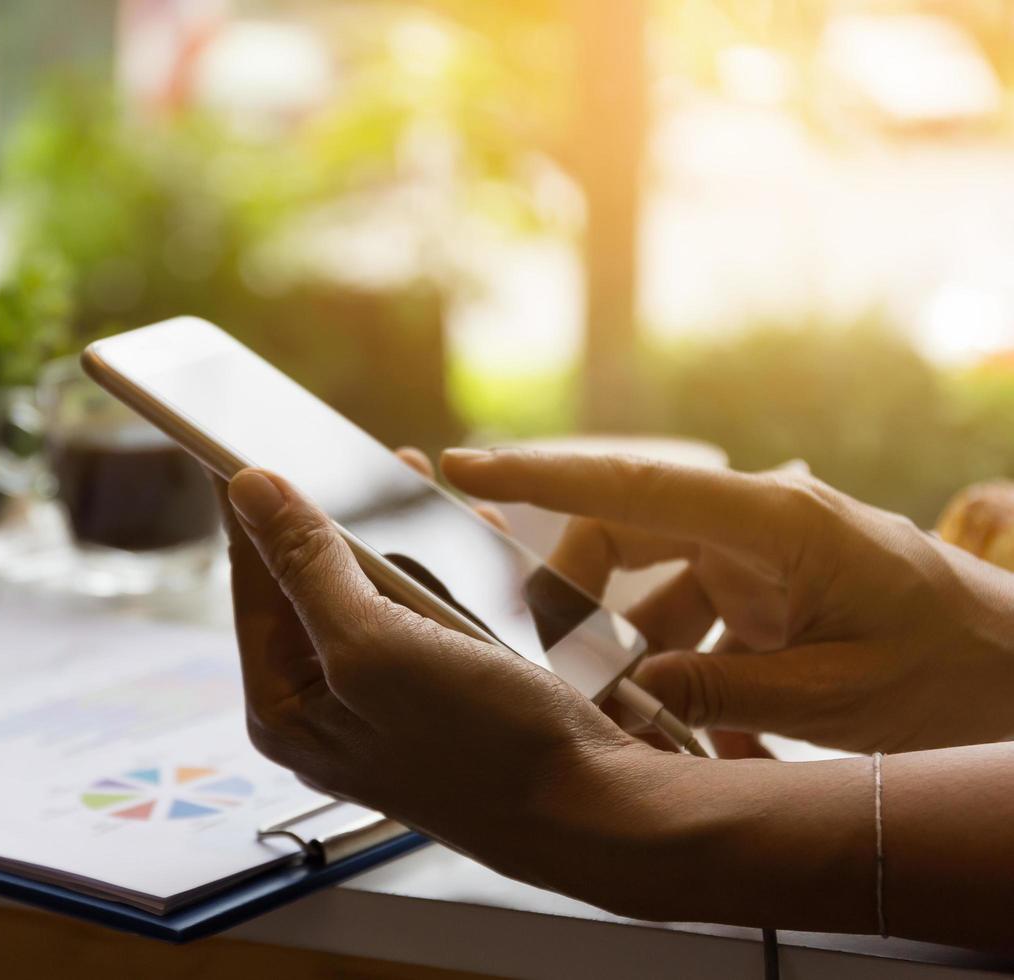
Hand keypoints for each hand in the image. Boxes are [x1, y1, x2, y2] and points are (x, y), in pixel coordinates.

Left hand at [220, 467, 678, 909]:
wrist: (600, 811)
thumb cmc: (487, 749)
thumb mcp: (377, 646)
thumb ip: (306, 566)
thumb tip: (249, 491)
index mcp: (282, 707)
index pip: (249, 581)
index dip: (257, 509)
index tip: (253, 444)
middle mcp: (323, 708)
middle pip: (309, 582)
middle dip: (342, 516)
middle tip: (363, 460)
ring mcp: (382, 703)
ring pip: (373, 590)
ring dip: (400, 536)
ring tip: (419, 483)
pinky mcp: (439, 694)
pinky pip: (424, 612)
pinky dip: (444, 569)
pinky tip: (471, 540)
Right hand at [442, 449, 1013, 753]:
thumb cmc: (963, 677)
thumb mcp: (839, 700)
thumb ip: (723, 692)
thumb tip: (627, 692)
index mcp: (780, 523)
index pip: (633, 487)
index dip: (538, 478)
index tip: (463, 469)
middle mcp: (760, 524)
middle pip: (622, 535)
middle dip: (580, 601)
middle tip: (566, 671)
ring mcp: (762, 554)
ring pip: (649, 586)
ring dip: (634, 654)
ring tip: (644, 723)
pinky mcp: (768, 586)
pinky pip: (689, 619)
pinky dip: (679, 672)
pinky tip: (698, 731)